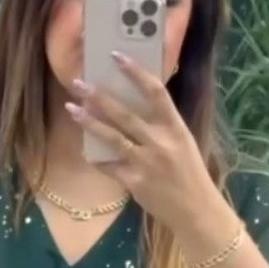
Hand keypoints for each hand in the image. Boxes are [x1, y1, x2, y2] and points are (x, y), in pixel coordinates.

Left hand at [67, 55, 218, 231]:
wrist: (197, 211)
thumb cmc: (190, 174)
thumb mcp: (183, 143)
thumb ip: (162, 126)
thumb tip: (135, 105)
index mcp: (176, 128)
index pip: (155, 92)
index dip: (135, 72)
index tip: (116, 56)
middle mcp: (160, 142)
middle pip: (125, 113)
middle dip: (99, 97)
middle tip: (78, 83)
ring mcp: (146, 163)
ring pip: (112, 137)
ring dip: (89, 122)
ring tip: (72, 109)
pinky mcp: (135, 182)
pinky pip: (110, 166)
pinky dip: (97, 158)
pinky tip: (85, 150)